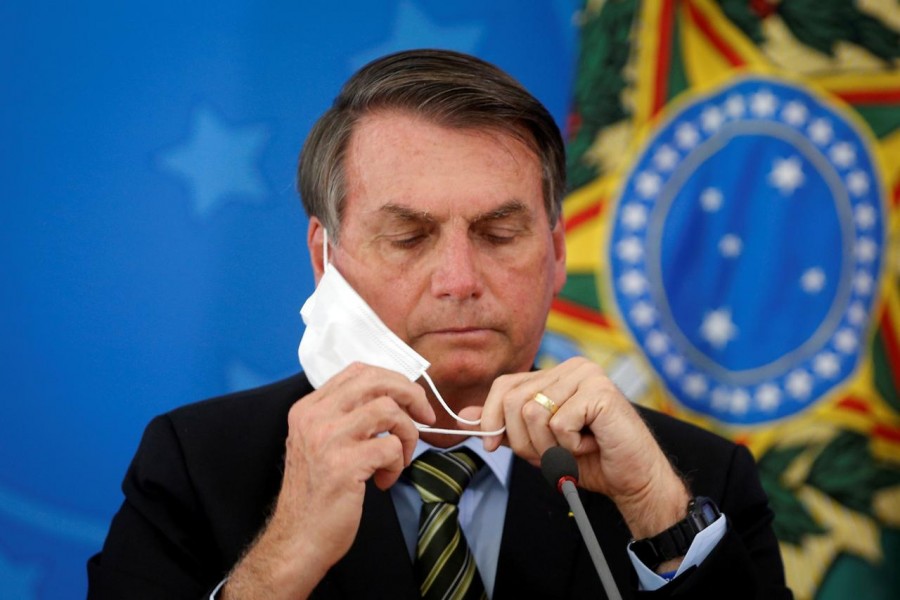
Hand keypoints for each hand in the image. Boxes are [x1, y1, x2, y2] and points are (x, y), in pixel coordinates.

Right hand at [222, 363, 434, 599]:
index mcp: (308, 408)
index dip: (392, 380)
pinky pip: (391, 447)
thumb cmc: (316, 493)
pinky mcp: (344, 464)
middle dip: (411, 395)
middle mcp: (315, 417)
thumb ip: (345, 417)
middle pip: (376, 381)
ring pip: (389, 410)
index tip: (410, 399)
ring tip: (400, 459)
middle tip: (425, 418)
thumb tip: (393, 399)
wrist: (298, 538)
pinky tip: (383, 481)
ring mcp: (328, 438)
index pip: (357, 372)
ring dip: (407, 435)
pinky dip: (397, 464)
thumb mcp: (320, 444)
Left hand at [473, 357, 688, 539]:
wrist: (632, 479)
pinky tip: (591, 443)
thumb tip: (463, 417)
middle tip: (552, 453)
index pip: (504, 385)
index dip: (490, 417)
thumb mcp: (537, 442)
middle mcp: (571, 367)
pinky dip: (570, 446)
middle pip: (514, 400)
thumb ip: (504, 426)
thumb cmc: (590, 460)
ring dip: (548, 446)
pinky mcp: (600, 392)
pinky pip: (559, 423)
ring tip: (574, 448)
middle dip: (523, 440)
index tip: (492, 445)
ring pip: (533, 413)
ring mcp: (588, 375)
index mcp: (555, 374)